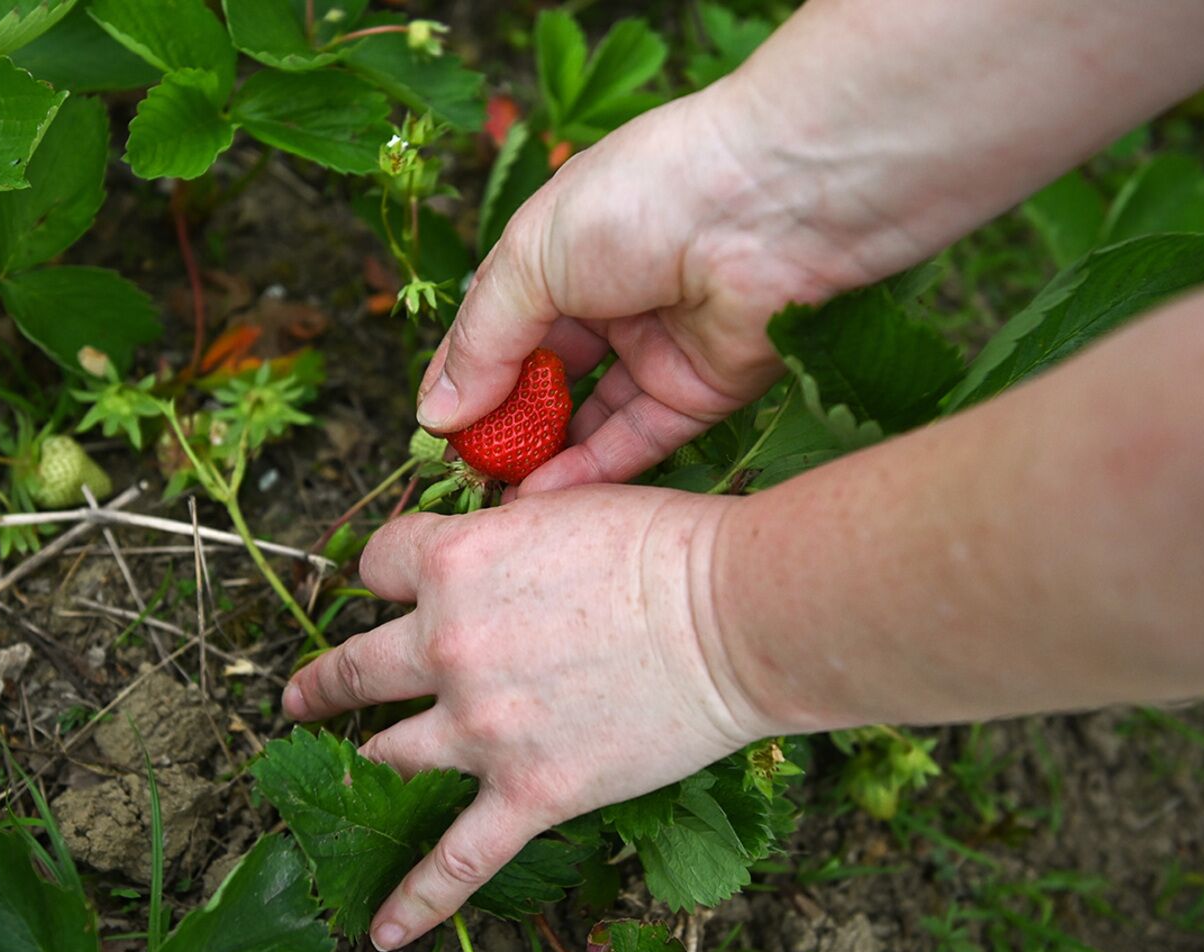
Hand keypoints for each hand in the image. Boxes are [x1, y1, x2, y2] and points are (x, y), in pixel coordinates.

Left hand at [282, 485, 769, 950]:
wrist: (732, 616)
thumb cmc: (666, 546)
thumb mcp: (567, 505)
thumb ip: (506, 529)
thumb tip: (490, 532)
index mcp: (454, 563)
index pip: (375, 564)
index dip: (380, 574)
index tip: (385, 586)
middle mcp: (449, 645)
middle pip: (356, 666)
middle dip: (326, 680)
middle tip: (304, 694)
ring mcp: (482, 727)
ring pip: (389, 754)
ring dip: (362, 761)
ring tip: (345, 770)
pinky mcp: (530, 794)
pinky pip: (457, 861)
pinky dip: (416, 899)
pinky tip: (382, 930)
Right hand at [414, 74, 869, 493]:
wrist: (769, 203)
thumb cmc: (640, 201)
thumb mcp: (532, 260)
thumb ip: (483, 341)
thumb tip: (435, 412)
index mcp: (566, 252)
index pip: (502, 325)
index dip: (467, 375)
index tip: (434, 429)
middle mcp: (612, 300)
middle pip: (546, 376)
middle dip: (506, 424)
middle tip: (466, 473)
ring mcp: (659, 346)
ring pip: (593, 415)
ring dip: (546, 456)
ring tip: (497, 496)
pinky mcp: (703, 389)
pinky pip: (641, 438)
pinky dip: (594, 469)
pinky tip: (544, 497)